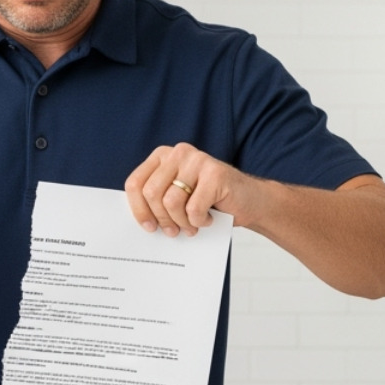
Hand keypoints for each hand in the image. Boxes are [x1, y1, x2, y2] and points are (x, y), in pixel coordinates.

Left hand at [124, 142, 253, 236]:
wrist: (249, 201)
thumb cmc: (210, 201)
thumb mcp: (176, 196)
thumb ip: (157, 200)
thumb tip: (140, 221)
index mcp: (162, 156)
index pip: (135, 183)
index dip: (139, 209)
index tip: (149, 227)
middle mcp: (178, 153)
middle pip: (151, 193)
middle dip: (162, 219)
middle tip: (173, 231)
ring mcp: (197, 160)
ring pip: (171, 202)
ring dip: (182, 222)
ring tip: (192, 226)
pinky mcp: (215, 173)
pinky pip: (194, 209)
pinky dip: (200, 221)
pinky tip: (209, 218)